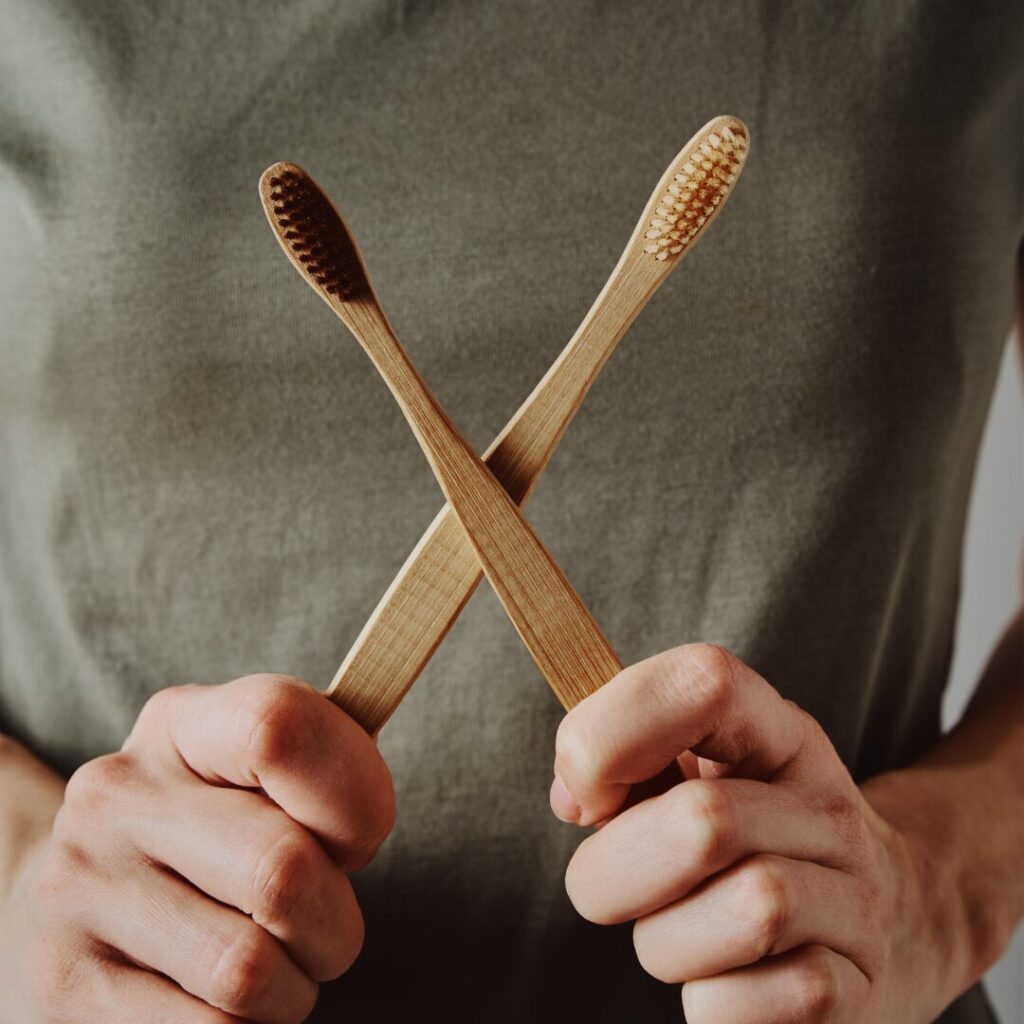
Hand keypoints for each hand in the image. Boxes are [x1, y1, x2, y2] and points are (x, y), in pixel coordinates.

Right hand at [0, 674, 394, 1023]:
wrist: (74, 898)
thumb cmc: (213, 834)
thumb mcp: (259, 776)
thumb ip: (327, 767)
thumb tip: (372, 808)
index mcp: (183, 724)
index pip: (280, 725)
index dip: (354, 794)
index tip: (354, 839)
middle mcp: (118, 794)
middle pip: (283, 871)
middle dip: (336, 925)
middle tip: (322, 930)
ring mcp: (78, 888)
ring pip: (249, 972)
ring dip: (292, 990)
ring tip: (271, 968)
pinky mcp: (61, 984)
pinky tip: (223, 1004)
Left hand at [550, 644, 959, 1022]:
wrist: (895, 917)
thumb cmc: (751, 838)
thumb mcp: (701, 773)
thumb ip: (628, 762)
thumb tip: (574, 795)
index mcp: (775, 734)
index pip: (705, 682)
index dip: (614, 730)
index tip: (583, 793)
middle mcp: (826, 807)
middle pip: (704, 820)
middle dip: (616, 870)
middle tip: (612, 886)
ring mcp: (857, 899)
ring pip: (747, 913)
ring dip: (667, 944)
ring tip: (678, 936)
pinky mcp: (860, 990)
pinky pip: (754, 1008)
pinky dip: (711, 1005)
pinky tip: (723, 982)